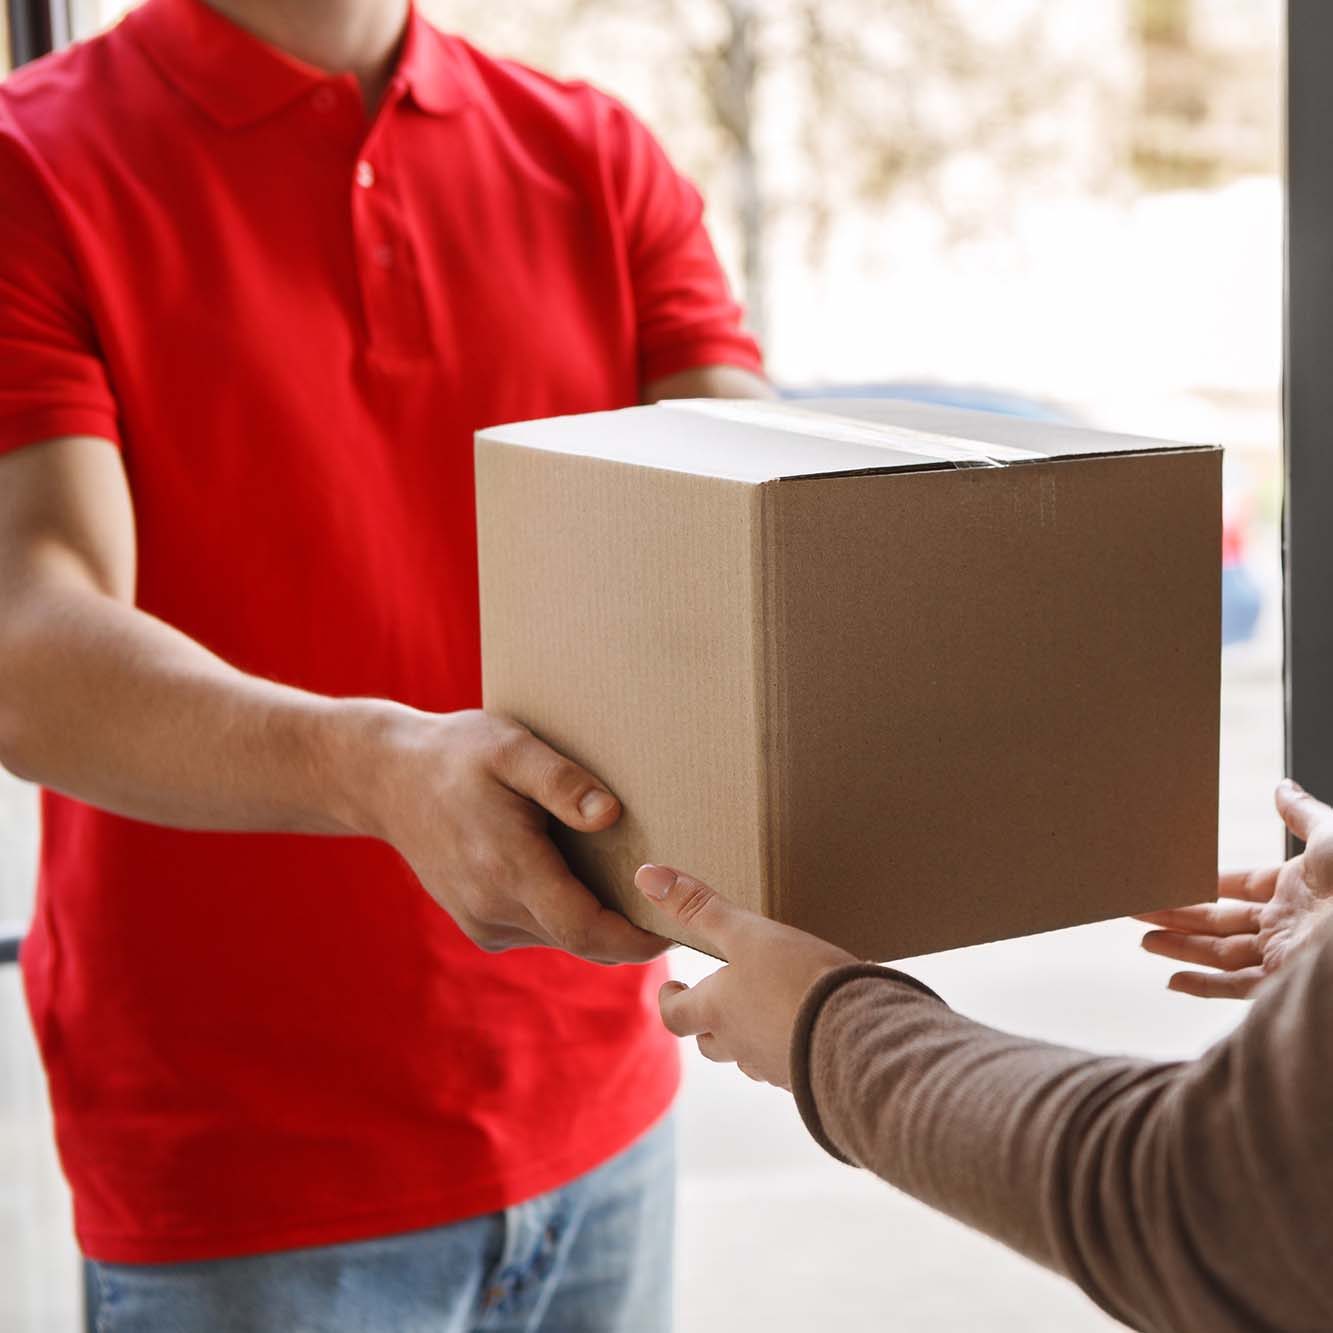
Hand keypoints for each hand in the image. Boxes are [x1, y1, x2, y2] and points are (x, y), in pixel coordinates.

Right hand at [355, 706, 666, 963]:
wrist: (387, 779)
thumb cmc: (458, 755)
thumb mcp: (511, 748)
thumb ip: (562, 782)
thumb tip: (610, 815)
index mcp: (509, 868)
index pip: (587, 930)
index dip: (636, 938)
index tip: (676, 928)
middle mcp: (493, 906)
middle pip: (582, 940)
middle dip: (629, 932)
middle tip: (674, 906)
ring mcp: (481, 921)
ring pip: (561, 938)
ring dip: (598, 922)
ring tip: (632, 884)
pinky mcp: (477, 923)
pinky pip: (537, 930)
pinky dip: (566, 915)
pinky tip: (579, 877)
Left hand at [634, 863, 856, 1086]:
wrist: (858, 1035)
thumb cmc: (797, 979)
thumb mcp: (746, 933)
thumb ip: (699, 907)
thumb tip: (646, 876)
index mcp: (717, 1011)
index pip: (674, 1016)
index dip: (669, 1001)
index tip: (674, 988)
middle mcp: (740, 1045)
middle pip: (710, 1044)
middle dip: (706, 1024)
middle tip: (714, 1002)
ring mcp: (776, 1066)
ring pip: (748, 1059)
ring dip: (747, 1040)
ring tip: (761, 1015)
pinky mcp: (809, 1077)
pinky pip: (788, 1067)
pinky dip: (787, 1049)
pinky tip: (807, 1031)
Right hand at [1137, 779, 1332, 997]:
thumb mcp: (1331, 834)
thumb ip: (1300, 813)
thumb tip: (1281, 787)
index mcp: (1298, 887)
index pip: (1242, 886)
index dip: (1207, 883)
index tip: (1172, 880)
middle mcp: (1288, 923)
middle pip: (1222, 921)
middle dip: (1178, 916)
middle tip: (1139, 909)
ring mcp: (1286, 954)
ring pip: (1222, 954)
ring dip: (1181, 948)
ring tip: (1143, 940)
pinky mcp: (1286, 982)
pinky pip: (1237, 987)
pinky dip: (1204, 986)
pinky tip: (1173, 980)